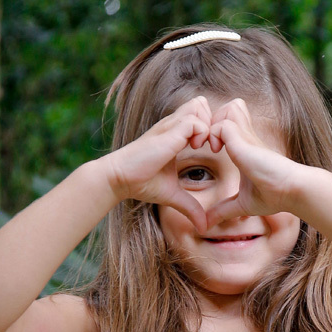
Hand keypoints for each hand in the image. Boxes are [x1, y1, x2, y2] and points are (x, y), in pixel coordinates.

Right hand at [104, 96, 212, 232]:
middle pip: (202, 104)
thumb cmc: (141, 183)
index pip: (200, 115)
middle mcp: (174, 125)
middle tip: (210, 144)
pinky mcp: (168, 132)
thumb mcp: (173, 196)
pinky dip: (201, 133)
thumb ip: (190, 207)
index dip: (210, 129)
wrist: (119, 179)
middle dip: (212, 121)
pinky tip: (194, 148)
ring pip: (200, 106)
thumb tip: (203, 228)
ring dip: (207, 125)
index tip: (211, 149)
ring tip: (201, 146)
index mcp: (176, 135)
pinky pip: (195, 121)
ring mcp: (170, 126)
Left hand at [205, 98, 299, 227]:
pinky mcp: (243, 140)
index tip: (207, 149)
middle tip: (204, 143)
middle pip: (228, 108)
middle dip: (210, 122)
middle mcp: (244, 138)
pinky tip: (216, 150)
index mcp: (243, 148)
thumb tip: (205, 225)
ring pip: (225, 110)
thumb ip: (223, 210)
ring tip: (210, 145)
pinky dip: (213, 134)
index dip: (213, 130)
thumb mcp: (242, 204)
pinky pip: (220, 124)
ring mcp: (244, 137)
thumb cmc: (274, 196)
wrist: (291, 190)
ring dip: (211, 125)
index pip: (228, 123)